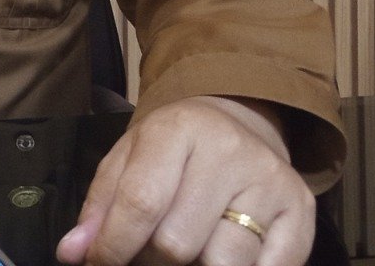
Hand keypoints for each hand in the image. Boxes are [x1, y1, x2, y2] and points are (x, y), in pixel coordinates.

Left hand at [56, 96, 313, 265]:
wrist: (238, 122)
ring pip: (222, 264)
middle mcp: (229, 152)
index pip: (140, 203)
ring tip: (184, 255)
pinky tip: (219, 255)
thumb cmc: (174, 150)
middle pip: (177, 243)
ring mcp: (270, 183)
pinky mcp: (301, 213)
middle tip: (146, 255)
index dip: (113, 247)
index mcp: (178, 130)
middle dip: (151, 262)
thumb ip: (100, 206)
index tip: (99, 264)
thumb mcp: (129, 158)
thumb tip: (73, 253)